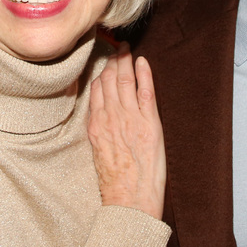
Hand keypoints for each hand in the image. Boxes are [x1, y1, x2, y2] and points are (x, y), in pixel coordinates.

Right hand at [88, 44, 165, 219]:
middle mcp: (111, 117)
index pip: (96, 90)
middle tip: (116, 47)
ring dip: (126, 61)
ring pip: (125, 81)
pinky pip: (146, 91)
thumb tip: (102, 122)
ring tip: (127, 48)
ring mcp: (130, 118)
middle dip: (112, 61)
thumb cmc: (115, 184)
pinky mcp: (149, 123)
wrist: (129, 200)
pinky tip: (143, 61)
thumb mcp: (98, 155)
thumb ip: (100, 133)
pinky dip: (144, 74)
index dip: (100, 73)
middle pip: (109, 80)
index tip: (104, 62)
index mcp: (96, 125)